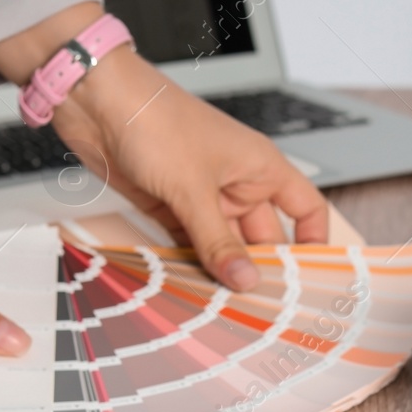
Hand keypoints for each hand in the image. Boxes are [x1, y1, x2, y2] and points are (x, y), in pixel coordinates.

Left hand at [0, 4, 327, 289]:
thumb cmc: (155, 120)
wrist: (97, 101)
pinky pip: (190, 244)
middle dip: (259, 269)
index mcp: (259, 167)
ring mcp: (202, 196)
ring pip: (223, 245)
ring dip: (221, 272)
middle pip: (262, 237)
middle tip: (260, 310)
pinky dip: (190, 265)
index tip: (309, 279)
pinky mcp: (170, 206)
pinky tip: (192, 290)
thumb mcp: (193, 189)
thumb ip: (218, 241)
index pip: (305, 207)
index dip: (313, 241)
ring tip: (225, 309)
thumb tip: (245, 281)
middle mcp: (236, 183)